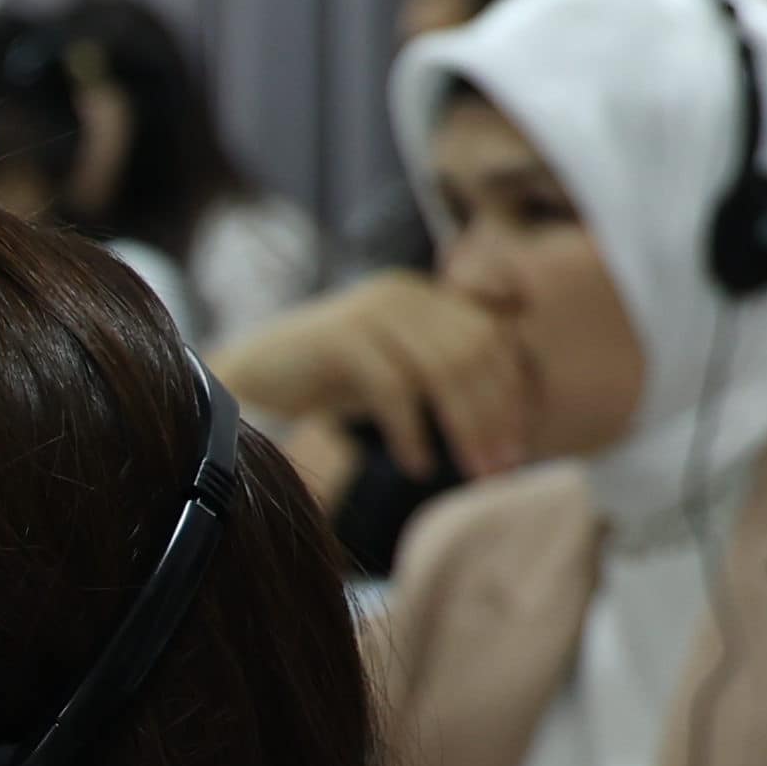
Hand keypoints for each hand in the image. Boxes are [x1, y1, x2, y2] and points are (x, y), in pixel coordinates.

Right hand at [211, 274, 533, 490]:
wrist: (248, 376)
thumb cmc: (327, 382)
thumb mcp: (397, 373)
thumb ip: (444, 379)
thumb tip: (510, 423)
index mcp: (424, 296)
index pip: (492, 338)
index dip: (513, 394)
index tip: (518, 449)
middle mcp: (403, 293)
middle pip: (474, 352)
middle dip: (495, 415)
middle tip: (501, 470)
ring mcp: (370, 310)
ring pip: (442, 369)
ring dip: (466, 427)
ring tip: (473, 473)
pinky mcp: (339, 336)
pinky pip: (393, 388)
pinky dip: (411, 432)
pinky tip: (417, 464)